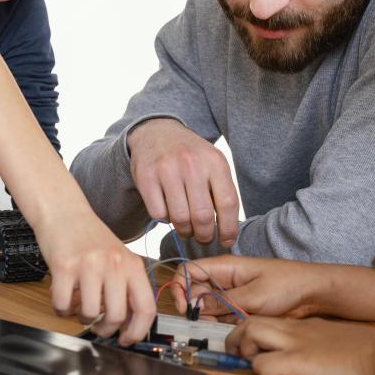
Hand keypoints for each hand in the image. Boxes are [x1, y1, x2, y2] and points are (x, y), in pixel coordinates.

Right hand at [32, 206, 156, 344]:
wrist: (65, 212)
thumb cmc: (91, 239)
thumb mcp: (119, 259)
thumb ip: (126, 287)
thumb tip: (128, 325)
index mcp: (133, 265)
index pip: (146, 308)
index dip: (137, 331)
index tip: (126, 339)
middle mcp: (114, 264)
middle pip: (116, 316)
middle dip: (105, 329)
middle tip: (97, 326)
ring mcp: (89, 265)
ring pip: (88, 313)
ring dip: (81, 317)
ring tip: (78, 305)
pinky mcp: (64, 266)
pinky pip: (63, 305)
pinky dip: (61, 309)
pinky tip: (63, 298)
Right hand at [126, 118, 239, 247]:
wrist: (157, 133)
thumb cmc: (191, 156)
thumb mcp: (212, 165)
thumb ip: (221, 192)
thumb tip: (228, 232)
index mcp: (215, 162)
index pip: (228, 203)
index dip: (228, 229)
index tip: (226, 241)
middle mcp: (191, 163)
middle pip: (203, 216)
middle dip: (205, 235)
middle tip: (203, 238)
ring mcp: (167, 169)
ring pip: (180, 218)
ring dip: (184, 231)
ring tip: (186, 228)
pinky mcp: (146, 177)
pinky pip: (158, 214)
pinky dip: (164, 219)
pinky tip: (168, 210)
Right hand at [173, 255, 327, 319]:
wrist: (313, 294)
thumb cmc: (287, 284)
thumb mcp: (253, 295)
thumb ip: (222, 302)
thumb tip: (196, 306)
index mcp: (225, 267)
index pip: (189, 271)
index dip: (181, 287)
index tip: (184, 306)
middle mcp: (225, 280)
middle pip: (195, 292)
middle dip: (195, 307)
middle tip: (204, 320)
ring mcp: (232, 295)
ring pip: (207, 307)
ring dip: (210, 318)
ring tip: (225, 323)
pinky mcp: (241, 308)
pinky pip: (222, 317)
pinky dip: (222, 324)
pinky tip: (233, 326)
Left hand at [225, 317, 374, 374]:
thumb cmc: (368, 353)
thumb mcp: (336, 343)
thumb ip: (318, 346)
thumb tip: (308, 361)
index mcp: (305, 327)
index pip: (267, 320)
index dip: (253, 334)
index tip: (252, 348)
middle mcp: (295, 331)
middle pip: (249, 321)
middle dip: (237, 339)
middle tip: (241, 356)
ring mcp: (295, 344)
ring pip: (249, 333)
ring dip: (245, 351)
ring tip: (257, 366)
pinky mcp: (297, 363)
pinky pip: (263, 365)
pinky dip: (263, 373)